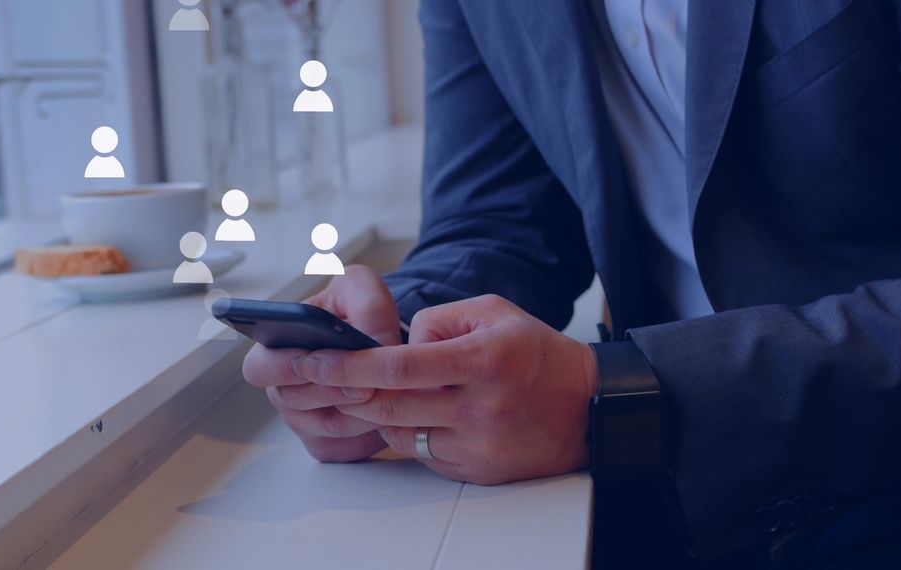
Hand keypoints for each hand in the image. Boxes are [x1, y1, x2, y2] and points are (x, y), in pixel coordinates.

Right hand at [242, 265, 400, 462]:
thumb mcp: (361, 290)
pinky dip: (372, 432)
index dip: (284, 367)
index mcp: (275, 350)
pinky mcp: (331, 445)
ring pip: (329, 427)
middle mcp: (284, 390)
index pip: (259, 368)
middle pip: (296, 402)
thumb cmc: (360, 312)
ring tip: (386, 391)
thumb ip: (364, 304)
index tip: (315, 361)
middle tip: (365, 382)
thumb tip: (368, 337)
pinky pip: (348, 448)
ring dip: (361, 410)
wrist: (383, 342)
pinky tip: (390, 412)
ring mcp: (305, 421)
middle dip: (333, 391)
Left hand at [293, 294, 597, 484]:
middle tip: (315, 377)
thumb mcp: (494, 312)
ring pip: (398, 433)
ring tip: (370, 393)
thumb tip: (394, 343)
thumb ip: (439, 319)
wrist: (587, 407)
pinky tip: (416, 414)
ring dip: (375, 413)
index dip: (349, 365)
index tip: (313, 360)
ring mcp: (477, 443)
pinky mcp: (476, 469)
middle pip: (388, 405)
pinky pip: (422, 454)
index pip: (398, 366)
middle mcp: (479, 406)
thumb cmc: (537, 353)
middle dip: (343, 392)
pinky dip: (407, 433)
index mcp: (482, 360)